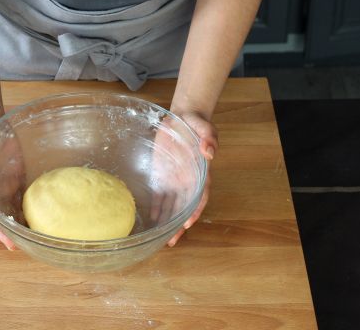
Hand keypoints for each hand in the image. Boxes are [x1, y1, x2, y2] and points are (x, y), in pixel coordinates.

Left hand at [150, 111, 216, 246]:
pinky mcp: (162, 176)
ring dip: (167, 222)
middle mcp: (187, 181)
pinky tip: (151, 219)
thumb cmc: (196, 124)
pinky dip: (156, 209)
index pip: (199, 196)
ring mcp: (175, 180)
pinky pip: (159, 196)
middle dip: (178, 225)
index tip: (187, 222)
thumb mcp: (205, 127)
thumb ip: (209, 138)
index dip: (194, 210)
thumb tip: (209, 151)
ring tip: (161, 238)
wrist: (183, 118)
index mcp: (199, 173)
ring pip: (171, 206)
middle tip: (171, 241)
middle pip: (184, 207)